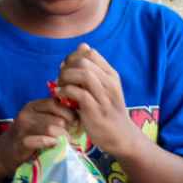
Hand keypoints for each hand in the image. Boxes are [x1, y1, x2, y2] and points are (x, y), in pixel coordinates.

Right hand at [0, 98, 76, 175]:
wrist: (6, 151)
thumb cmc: (29, 135)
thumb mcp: (40, 121)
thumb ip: (55, 115)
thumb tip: (79, 115)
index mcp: (33, 106)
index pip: (55, 103)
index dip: (69, 113)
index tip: (75, 122)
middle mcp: (26, 114)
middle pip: (56, 118)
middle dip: (67, 129)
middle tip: (71, 135)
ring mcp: (22, 128)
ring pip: (51, 129)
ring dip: (62, 138)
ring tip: (65, 142)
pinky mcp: (21, 142)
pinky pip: (42, 141)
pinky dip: (51, 144)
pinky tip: (53, 146)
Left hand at [56, 43, 139, 157]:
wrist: (121, 136)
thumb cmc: (107, 110)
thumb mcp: (102, 87)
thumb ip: (91, 68)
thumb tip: (82, 46)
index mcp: (111, 75)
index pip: (90, 53)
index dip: (73, 57)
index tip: (66, 68)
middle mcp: (110, 83)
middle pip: (84, 61)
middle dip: (67, 67)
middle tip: (61, 79)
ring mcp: (104, 97)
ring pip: (84, 75)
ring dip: (66, 78)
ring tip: (61, 86)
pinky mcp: (96, 111)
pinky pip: (79, 93)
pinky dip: (66, 91)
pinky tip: (61, 95)